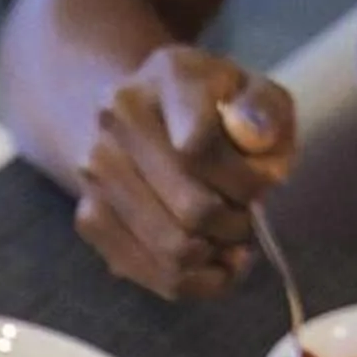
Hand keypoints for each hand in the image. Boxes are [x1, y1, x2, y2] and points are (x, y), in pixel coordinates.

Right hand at [75, 46, 294, 300]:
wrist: (130, 114)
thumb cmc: (207, 104)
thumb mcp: (249, 87)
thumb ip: (264, 106)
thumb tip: (257, 135)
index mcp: (166, 76)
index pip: (203, 146)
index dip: (244, 178)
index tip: (267, 178)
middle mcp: (116, 122)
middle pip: (195, 209)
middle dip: (238, 222)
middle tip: (250, 214)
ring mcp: (95, 174)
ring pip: (175, 250)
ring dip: (217, 254)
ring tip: (233, 238)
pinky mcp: (89, 219)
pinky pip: (155, 274)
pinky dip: (197, 280)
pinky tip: (215, 262)